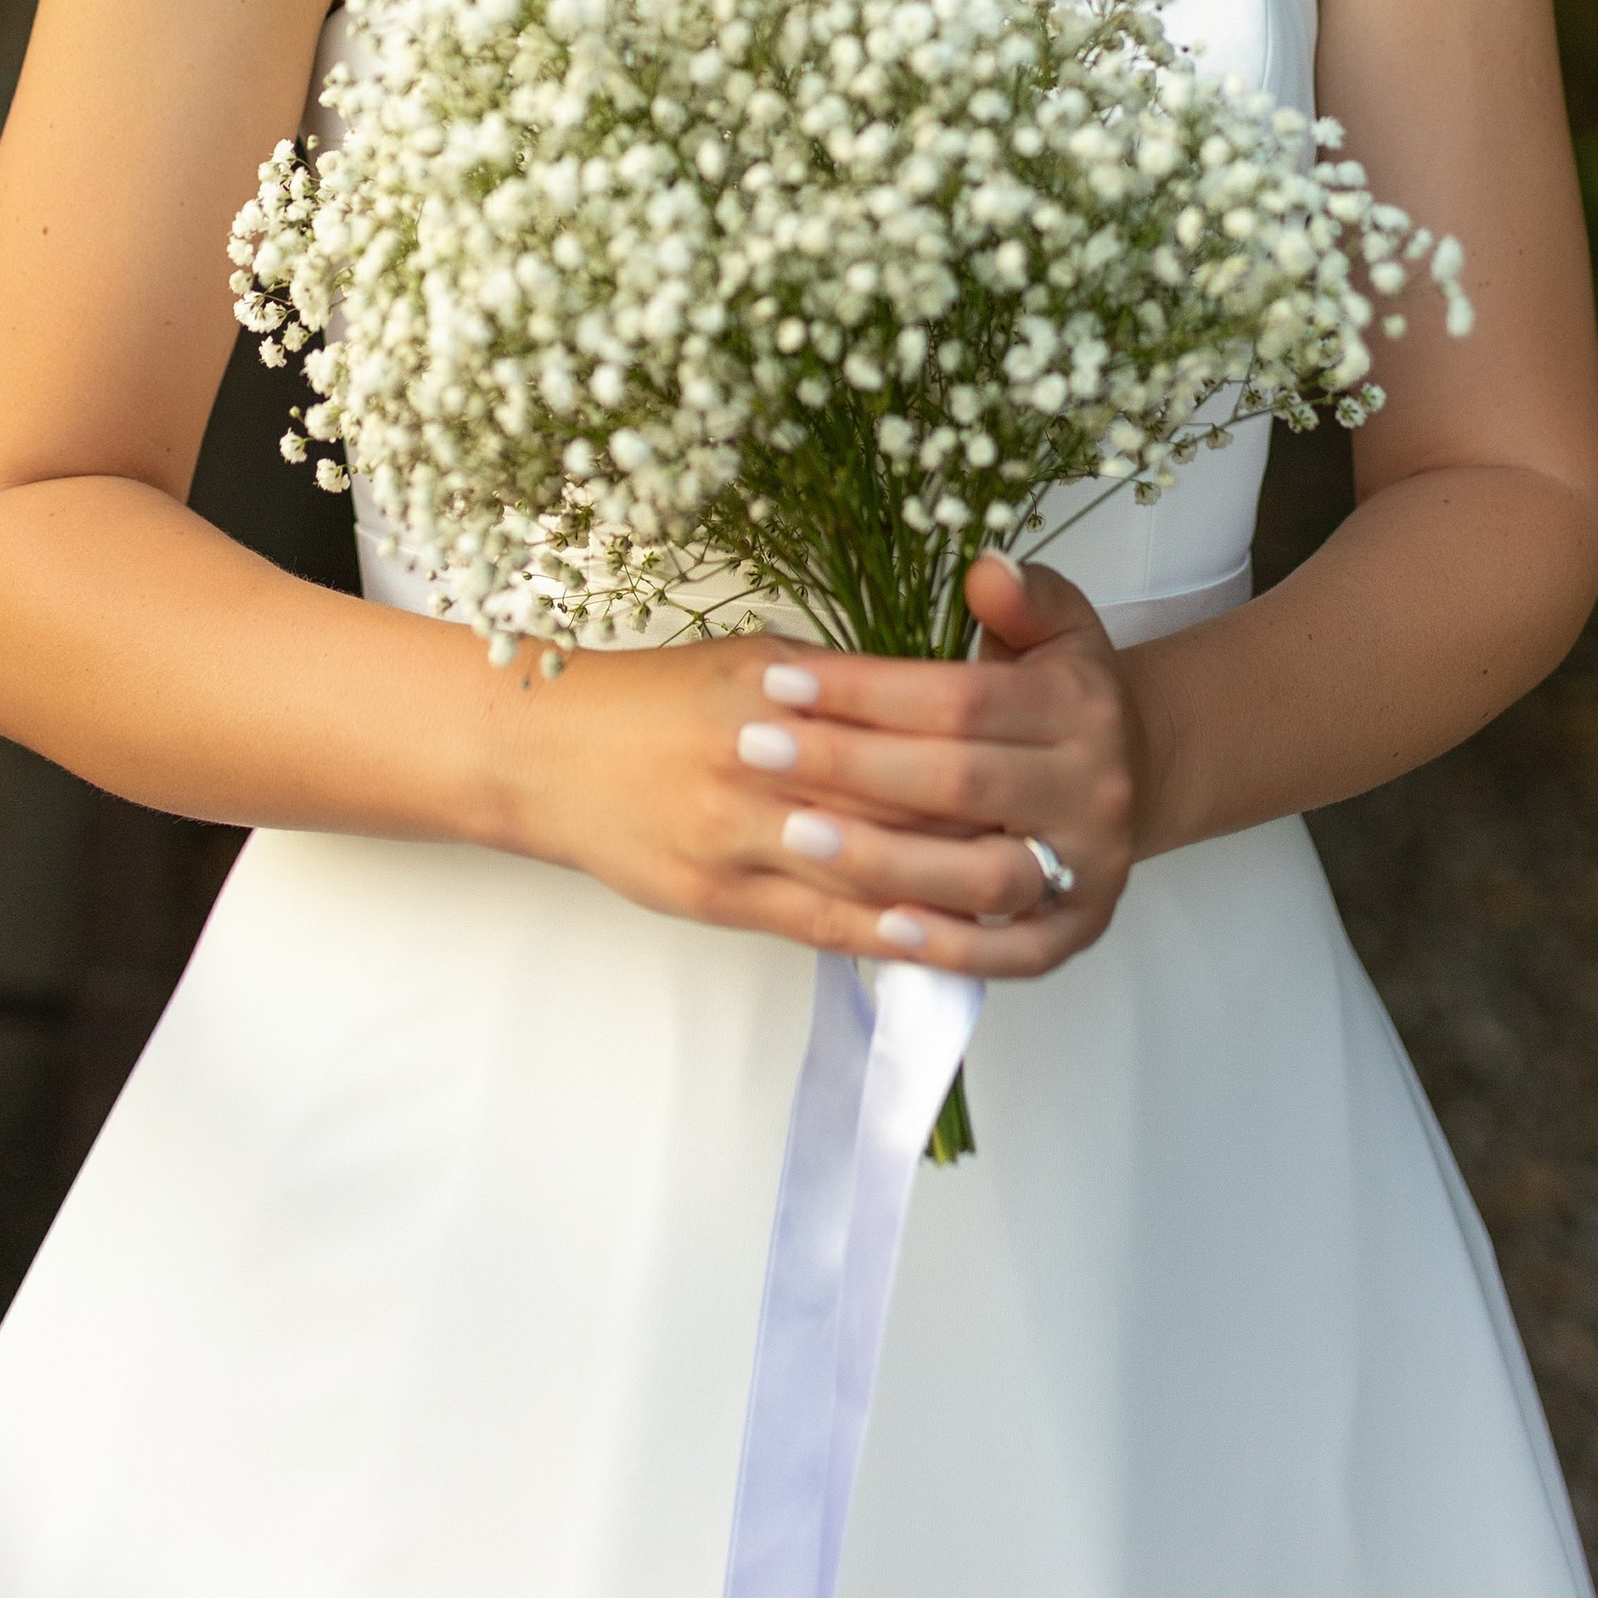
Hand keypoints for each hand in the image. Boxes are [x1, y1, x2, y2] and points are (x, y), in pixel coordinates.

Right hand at [499, 556, 1143, 981]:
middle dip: (977, 813)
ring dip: (945, 883)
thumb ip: (838, 680)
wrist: (543, 752)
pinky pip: (814, 922)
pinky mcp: (716, 895)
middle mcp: (757, 760)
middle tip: (1053, 822)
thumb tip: (926, 695)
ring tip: (1018, 887)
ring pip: (864, 866)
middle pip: (894, 794)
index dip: (972, 736)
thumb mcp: (751, 659)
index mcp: (772, 687)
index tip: (1034, 743)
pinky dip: (880, 932)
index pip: (895, 715)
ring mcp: (734, 835)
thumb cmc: (656, 699)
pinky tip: (930, 938)